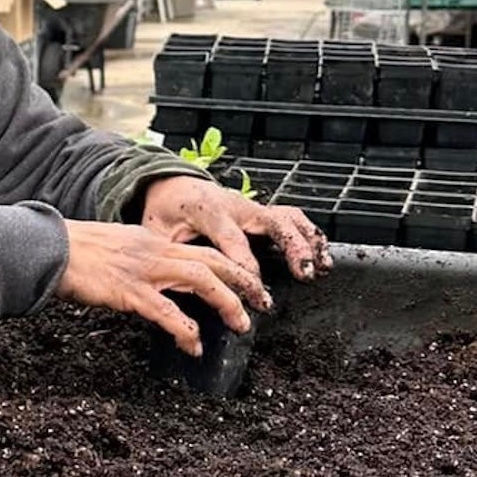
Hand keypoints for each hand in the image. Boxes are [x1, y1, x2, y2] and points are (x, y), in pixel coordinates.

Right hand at [57, 219, 271, 356]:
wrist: (48, 249)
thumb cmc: (75, 252)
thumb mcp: (117, 249)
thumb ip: (141, 261)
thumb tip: (157, 280)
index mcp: (154, 242)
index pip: (204, 249)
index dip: (233, 265)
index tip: (250, 282)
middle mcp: (155, 251)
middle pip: (214, 260)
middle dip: (245, 281)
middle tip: (263, 303)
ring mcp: (144, 270)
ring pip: (201, 279)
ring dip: (227, 302)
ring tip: (241, 325)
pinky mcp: (129, 291)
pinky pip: (167, 311)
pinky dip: (186, 329)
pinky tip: (194, 344)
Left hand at [139, 174, 331, 279]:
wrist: (173, 185)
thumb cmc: (164, 211)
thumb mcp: (155, 231)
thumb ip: (165, 254)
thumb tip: (166, 286)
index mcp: (208, 210)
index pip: (233, 241)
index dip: (246, 267)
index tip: (257, 292)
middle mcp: (236, 206)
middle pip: (272, 223)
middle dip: (292, 249)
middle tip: (303, 275)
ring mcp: (252, 207)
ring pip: (287, 218)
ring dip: (307, 242)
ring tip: (320, 267)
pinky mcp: (262, 211)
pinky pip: (291, 218)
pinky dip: (309, 234)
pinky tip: (321, 255)